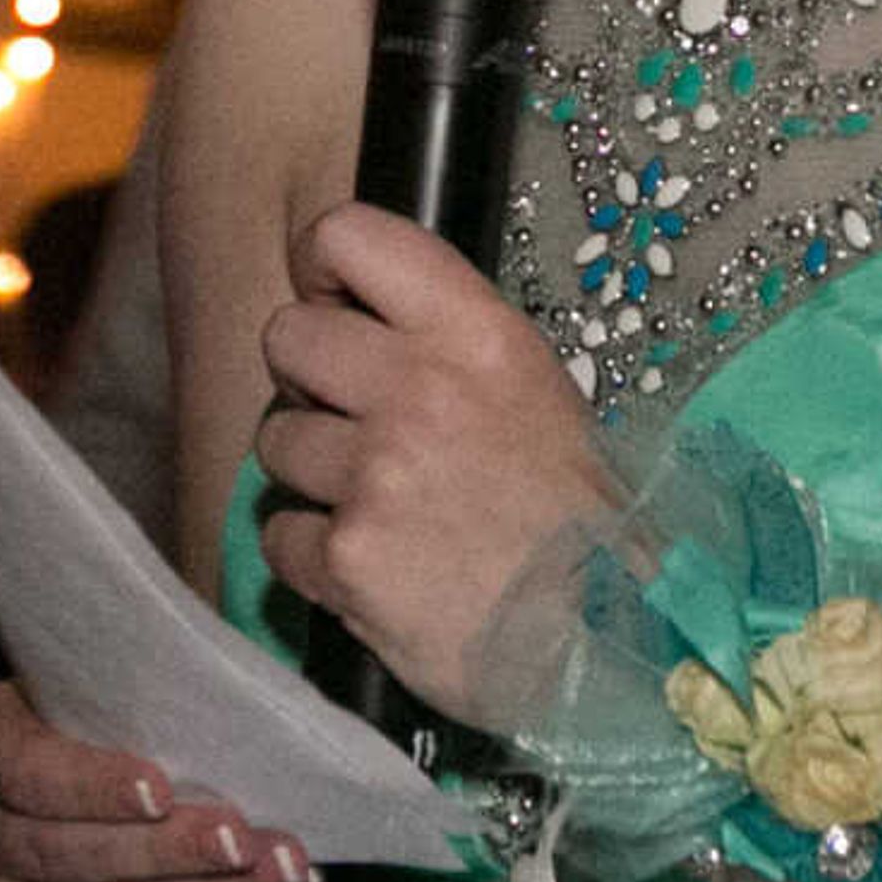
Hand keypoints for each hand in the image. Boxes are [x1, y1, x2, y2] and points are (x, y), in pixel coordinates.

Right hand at [0, 682, 314, 881]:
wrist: (95, 761)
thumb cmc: (110, 703)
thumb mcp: (107, 672)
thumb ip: (143, 676)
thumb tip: (225, 692)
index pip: (22, 771)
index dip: (90, 786)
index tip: (163, 788)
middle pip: (60, 855)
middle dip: (163, 852)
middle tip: (242, 837)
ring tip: (278, 871)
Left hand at [253, 203, 622, 724]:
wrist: (607, 646)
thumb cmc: (578, 523)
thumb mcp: (538, 394)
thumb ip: (449, 345)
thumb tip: (358, 318)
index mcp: (476, 335)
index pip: (348, 235)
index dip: (322, 269)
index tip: (334, 305)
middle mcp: (419, 390)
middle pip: (286, 335)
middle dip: (306, 379)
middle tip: (352, 421)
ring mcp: (377, 475)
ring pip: (274, 439)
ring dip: (308, 473)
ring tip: (374, 503)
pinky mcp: (347, 556)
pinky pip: (277, 533)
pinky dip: (309, 554)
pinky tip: (366, 564)